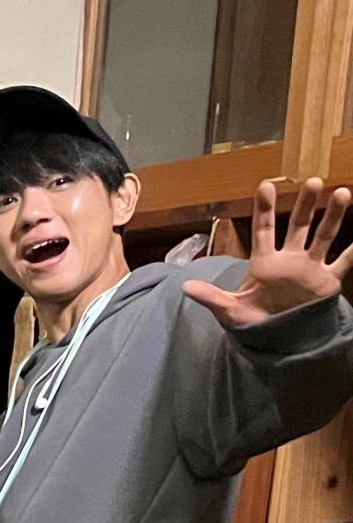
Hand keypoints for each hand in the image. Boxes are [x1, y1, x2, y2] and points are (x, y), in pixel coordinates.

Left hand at [185, 178, 352, 330]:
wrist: (275, 341)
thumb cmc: (252, 323)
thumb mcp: (229, 310)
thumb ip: (211, 297)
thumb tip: (185, 287)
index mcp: (264, 263)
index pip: (263, 230)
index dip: (264, 208)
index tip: (266, 185)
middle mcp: (289, 260)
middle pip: (298, 226)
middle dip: (305, 205)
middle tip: (312, 181)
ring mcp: (310, 268)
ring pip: (324, 236)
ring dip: (333, 216)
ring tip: (342, 193)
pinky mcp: (327, 282)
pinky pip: (344, 262)